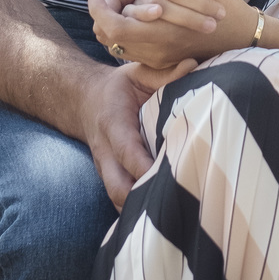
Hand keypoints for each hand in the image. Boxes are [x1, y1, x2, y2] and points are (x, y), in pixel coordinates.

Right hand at [80, 56, 195, 209]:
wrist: (85, 101)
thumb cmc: (119, 88)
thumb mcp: (137, 73)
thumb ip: (164, 73)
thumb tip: (193, 65)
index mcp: (113, 124)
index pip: (128, 152)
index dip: (147, 168)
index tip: (173, 174)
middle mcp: (106, 153)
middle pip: (118, 189)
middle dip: (143, 200)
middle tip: (178, 200)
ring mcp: (106, 170)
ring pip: (118, 202)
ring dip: (142, 210)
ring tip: (175, 211)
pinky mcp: (111, 180)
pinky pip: (121, 203)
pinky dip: (139, 211)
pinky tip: (165, 214)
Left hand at [87, 0, 256, 67]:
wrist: (243, 39)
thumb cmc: (229, 8)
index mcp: (164, 31)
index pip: (114, 25)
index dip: (98, 8)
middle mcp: (157, 49)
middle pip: (108, 36)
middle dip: (100, 13)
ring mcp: (158, 58)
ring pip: (115, 45)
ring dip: (109, 23)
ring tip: (117, 3)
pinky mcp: (161, 62)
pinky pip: (128, 49)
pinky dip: (121, 32)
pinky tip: (130, 15)